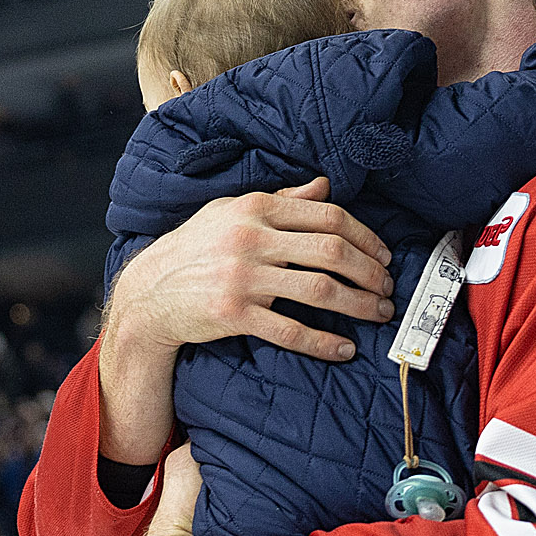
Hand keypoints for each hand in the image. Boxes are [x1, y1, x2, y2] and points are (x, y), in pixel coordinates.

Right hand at [110, 177, 393, 362]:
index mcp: (255, 207)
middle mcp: (250, 238)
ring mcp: (242, 278)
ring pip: (320, 291)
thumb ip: (280, 199)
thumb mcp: (230, 211)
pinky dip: (324, 343)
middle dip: (370, 272)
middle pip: (332, 252)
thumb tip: (324, 186)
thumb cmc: (195, 248)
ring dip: (359, 305)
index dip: (366, 237)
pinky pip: (291, 331)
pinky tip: (344, 349)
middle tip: (388, 288)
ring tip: (379, 314)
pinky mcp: (234, 315)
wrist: (148, 292)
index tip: (384, 255)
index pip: (328, 216)